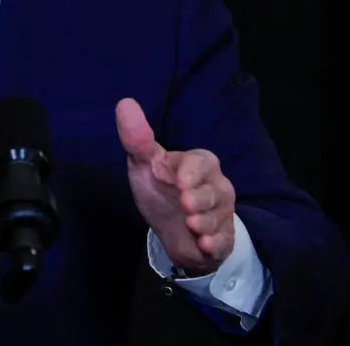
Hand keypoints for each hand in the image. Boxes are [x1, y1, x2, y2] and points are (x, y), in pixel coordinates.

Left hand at [115, 98, 235, 275]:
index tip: (181, 181)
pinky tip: (205, 246)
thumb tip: (124, 103)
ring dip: (205, 223)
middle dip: (201, 199)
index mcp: (198, 163)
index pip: (200, 163)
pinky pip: (224, 241)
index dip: (192, 172)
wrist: (172, 229)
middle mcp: (215, 186)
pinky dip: (216, 244)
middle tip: (186, 205)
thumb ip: (137, 138)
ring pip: (219, 217)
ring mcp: (220, 213)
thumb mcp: (144, 164)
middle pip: (214, 191)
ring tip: (192, 226)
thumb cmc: (160, 188)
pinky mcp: (222, 238)